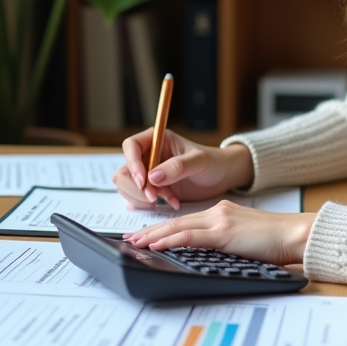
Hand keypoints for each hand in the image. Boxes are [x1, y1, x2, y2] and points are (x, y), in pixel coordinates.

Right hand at [113, 129, 253, 210]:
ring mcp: (148, 174)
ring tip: (169, 199)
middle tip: (155, 197)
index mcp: (156, 139)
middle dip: (137, 187)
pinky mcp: (152, 190)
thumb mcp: (199, 161)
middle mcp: (148, 155)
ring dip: (144, 198)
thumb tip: (152, 176)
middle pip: (124, 171)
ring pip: (127, 187)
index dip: (132, 163)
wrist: (222, 177)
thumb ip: (177, 166)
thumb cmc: (213, 162)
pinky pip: (139, 199)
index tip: (144, 180)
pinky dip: (151, 205)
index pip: (130, 146)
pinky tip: (172, 203)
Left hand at [124, 201, 316, 265]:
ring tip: (135, 243)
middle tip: (130, 238)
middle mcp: (218, 211)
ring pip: (178, 226)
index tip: (146, 234)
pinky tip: (156, 245)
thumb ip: (226, 240)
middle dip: (151, 230)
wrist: (296, 234)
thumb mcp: (246, 238)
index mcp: (223, 212)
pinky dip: (170, 240)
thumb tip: (209, 254)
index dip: (163, 227)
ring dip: (153, 235)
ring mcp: (220, 220)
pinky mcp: (224, 232)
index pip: (185, 220)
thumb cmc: (278, 240)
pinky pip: (190, 236)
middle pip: (176, 221)